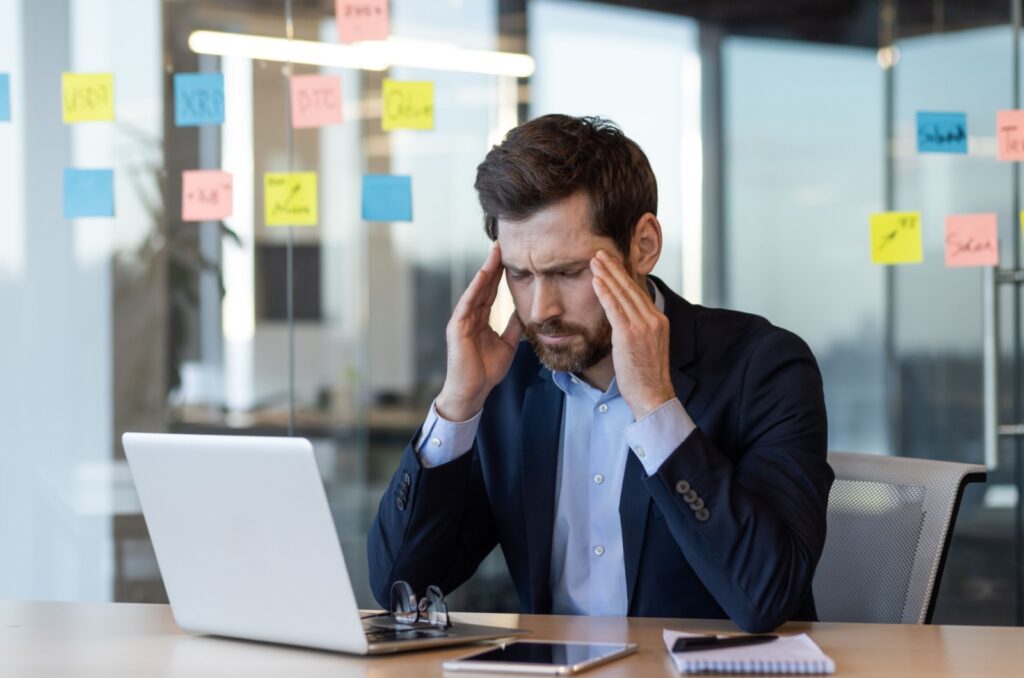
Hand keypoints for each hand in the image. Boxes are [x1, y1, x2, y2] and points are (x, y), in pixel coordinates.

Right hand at [436, 244, 523, 420]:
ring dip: (485, 271)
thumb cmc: (486, 371)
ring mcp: (462, 320)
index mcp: (480, 320)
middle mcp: (470, 316)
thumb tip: (523, 312)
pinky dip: (475, 288)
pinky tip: (484, 274)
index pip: (491, 292)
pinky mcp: (457, 327)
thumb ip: (512, 327)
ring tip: (495, 252)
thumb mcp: (507, 344)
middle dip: (493, 265)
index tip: (510, 257)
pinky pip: (468, 303)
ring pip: (475, 290)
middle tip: (502, 244)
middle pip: (483, 286)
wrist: (473, 391)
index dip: (500, 274)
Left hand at [590, 250, 674, 419]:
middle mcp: (653, 320)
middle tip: (600, 254)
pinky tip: (596, 281)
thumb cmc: (645, 377)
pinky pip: (615, 309)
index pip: (638, 293)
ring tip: (594, 261)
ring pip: (622, 294)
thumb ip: (638, 331)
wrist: (653, 395)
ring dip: (607, 275)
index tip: (612, 264)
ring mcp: (643, 326)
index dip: (624, 276)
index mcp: (659, 321)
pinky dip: (605, 293)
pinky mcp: (630, 335)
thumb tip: (622, 322)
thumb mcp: (647, 348)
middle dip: (614, 269)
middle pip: (631, 288)